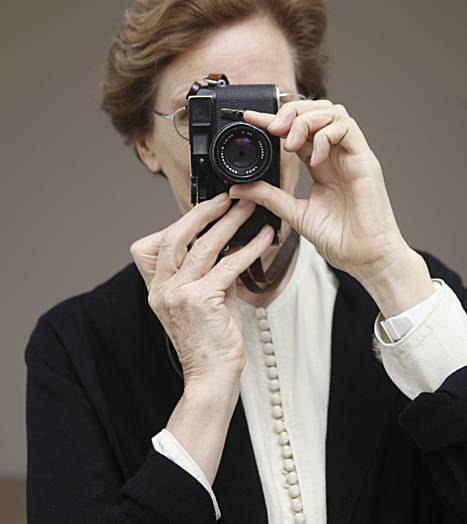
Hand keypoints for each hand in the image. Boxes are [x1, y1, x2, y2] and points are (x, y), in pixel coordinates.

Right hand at [130, 194, 274, 387]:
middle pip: (177, 236)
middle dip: (204, 212)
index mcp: (156, 288)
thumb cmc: (210, 342)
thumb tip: (230, 243)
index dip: (183, 222)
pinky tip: (264, 238)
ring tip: (249, 209)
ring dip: (230, 223)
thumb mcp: (202, 301)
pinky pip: (228, 265)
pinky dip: (249, 248)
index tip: (206, 208)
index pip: (159, 243)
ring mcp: (178, 294)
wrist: (211, 378)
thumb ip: (209, 272)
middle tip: (226, 198)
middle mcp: (162, 289)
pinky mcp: (201, 300)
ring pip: (204, 246)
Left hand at [228, 99, 408, 280]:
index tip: (251, 118)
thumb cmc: (342, 240)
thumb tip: (239, 188)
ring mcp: (352, 156)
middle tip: (271, 128)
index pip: (297, 130)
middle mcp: (337, 155)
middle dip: (291, 112)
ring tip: (290, 143)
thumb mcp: (296, 214)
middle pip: (317, 110)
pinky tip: (314, 158)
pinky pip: (348, 129)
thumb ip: (270, 197)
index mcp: (321, 165)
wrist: (367, 259)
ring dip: (306, 120)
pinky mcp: (365, 161)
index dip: (274, 119)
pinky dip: (325, 136)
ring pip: (332, 112)